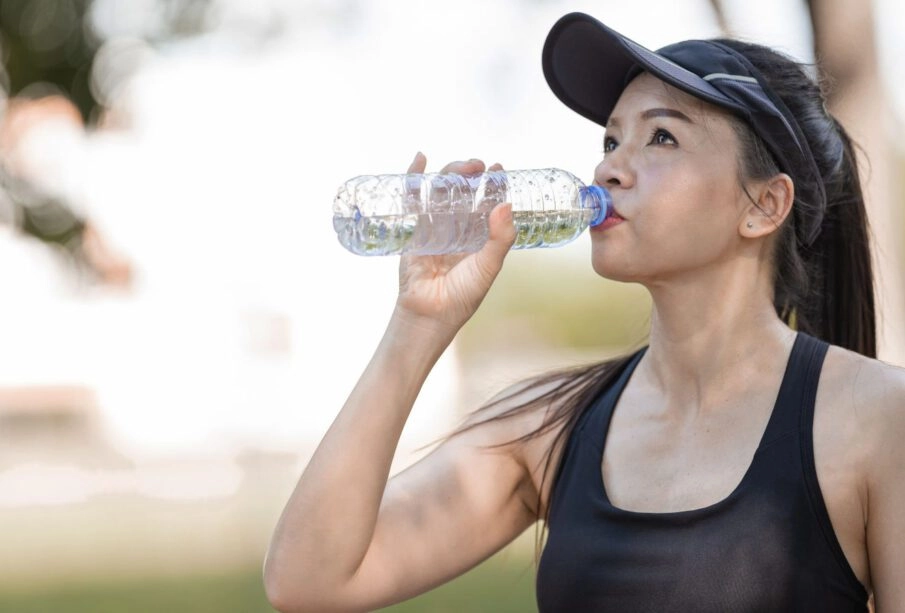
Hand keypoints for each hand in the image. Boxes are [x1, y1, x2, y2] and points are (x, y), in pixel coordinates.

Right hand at [393, 152, 516, 336]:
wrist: (431, 314)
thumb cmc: (462, 296)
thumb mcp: (489, 266)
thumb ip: (500, 238)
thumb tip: (506, 204)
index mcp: (479, 236)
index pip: (487, 202)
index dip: (493, 184)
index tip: (499, 168)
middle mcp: (458, 228)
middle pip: (463, 191)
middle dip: (471, 174)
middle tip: (479, 165)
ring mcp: (436, 227)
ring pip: (442, 191)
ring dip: (451, 173)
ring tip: (463, 166)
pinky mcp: (415, 230)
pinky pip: (414, 201)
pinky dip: (414, 178)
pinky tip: (420, 159)